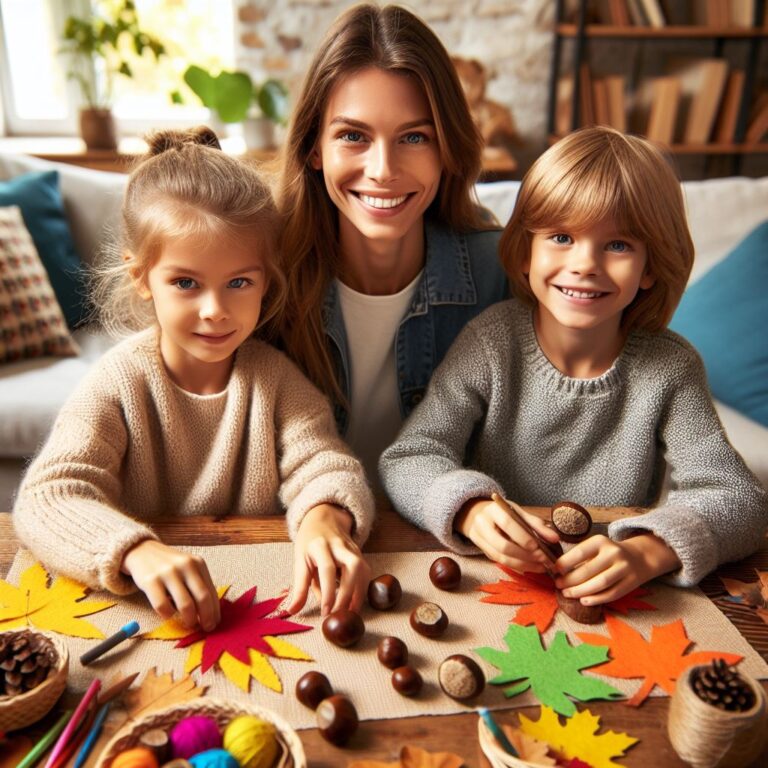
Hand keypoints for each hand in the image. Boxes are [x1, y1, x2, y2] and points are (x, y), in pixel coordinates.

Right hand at [121, 540, 220, 630]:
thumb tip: (210, 614)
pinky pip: (163, 606)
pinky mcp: (151, 580)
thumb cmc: (170, 566)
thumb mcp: (188, 569)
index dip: (215, 611)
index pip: (211, 591)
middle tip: (205, 628)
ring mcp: (168, 572)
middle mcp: (185, 566)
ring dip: (190, 619)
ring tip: (189, 623)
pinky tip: (168, 615)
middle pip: (202, 598)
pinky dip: (168, 615)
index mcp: (198, 563)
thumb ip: (198, 586)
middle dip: (206, 617)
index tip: (215, 624)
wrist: (143, 551)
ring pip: (185, 605)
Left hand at [287, 504, 370, 616]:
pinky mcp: (360, 553)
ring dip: (358, 594)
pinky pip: (365, 573)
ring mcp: (353, 548)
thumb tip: (293, 611)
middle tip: (338, 614)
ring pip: (363, 570)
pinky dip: (361, 589)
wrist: (325, 519)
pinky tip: (354, 603)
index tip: (325, 612)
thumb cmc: (309, 542)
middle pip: (352, 567)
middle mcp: (340, 545)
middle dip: (347, 594)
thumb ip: (299, 587)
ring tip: (349, 613)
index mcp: (320, 545)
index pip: (327, 569)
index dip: (328, 592)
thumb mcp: (299, 560)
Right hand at [454, 497, 560, 572]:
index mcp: (493, 510)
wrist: (479, 515)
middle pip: (503, 545)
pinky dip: (517, 566)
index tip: (539, 547)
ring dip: (523, 564)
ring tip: (541, 566)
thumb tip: (555, 538)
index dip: (523, 538)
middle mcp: (482, 524)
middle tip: (543, 560)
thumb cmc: (503, 512)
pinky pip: (500, 562)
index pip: (508, 524)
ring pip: (500, 557)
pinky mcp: (482, 551)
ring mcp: (479, 539)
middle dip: (525, 555)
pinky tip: (530, 567)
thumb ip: (536, 524)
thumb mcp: (518, 512)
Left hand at [555, 533, 680, 605]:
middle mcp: (614, 553)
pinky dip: (596, 599)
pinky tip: (584, 601)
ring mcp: (624, 568)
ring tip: (567, 594)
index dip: (565, 563)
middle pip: (588, 570)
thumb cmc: (608, 553)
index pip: (580, 552)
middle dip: (570, 580)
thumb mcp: (596, 547)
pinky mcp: (631, 582)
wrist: (640, 557)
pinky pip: (612, 593)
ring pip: (600, 583)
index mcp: (601, 541)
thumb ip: (580, 556)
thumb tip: (557, 570)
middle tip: (558, 585)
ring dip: (581, 591)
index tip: (555, 570)